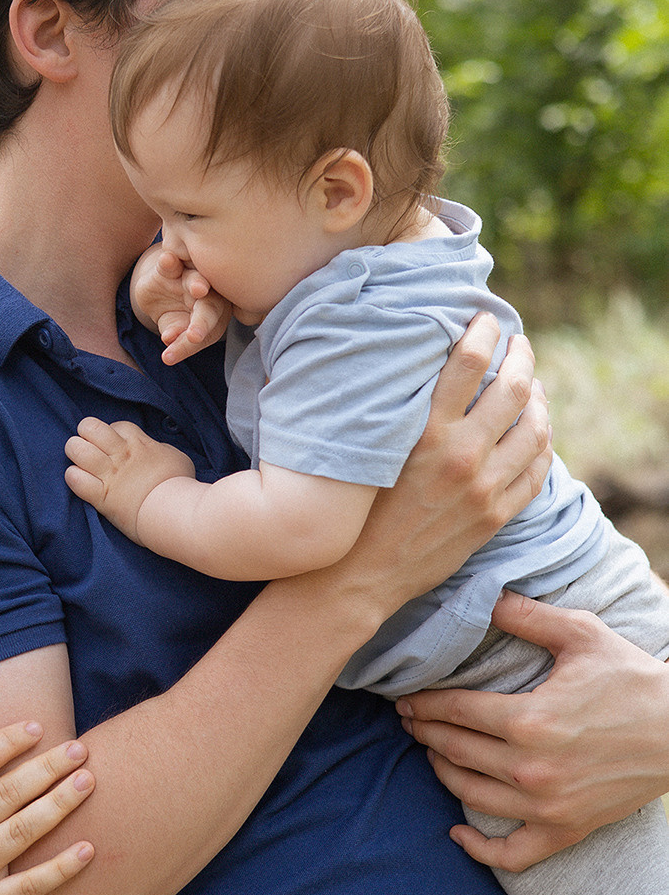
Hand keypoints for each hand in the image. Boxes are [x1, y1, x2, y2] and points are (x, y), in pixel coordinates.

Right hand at [0, 722, 94, 894]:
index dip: (5, 741)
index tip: (35, 727)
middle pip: (6, 793)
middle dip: (47, 766)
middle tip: (79, 748)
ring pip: (23, 831)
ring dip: (60, 803)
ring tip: (88, 781)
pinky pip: (30, 886)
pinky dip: (61, 869)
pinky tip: (88, 849)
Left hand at [64, 416, 195, 540]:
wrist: (176, 511)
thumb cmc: (180, 485)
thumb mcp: (176, 457)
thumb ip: (159, 450)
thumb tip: (154, 450)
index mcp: (138, 442)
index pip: (115, 425)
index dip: (112, 434)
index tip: (116, 446)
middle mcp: (120, 454)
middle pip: (89, 427)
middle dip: (85, 435)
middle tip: (91, 449)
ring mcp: (109, 474)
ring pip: (76, 449)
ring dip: (75, 454)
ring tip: (82, 464)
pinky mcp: (101, 496)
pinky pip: (74, 479)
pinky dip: (74, 478)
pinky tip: (80, 482)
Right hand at [131, 246, 231, 364]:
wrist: (158, 293)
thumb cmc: (174, 316)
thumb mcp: (173, 328)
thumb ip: (175, 334)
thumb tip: (169, 339)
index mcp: (215, 316)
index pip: (207, 332)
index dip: (195, 342)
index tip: (188, 347)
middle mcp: (209, 294)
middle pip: (210, 307)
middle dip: (202, 322)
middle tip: (194, 336)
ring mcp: (190, 277)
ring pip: (196, 280)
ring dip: (197, 283)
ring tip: (199, 289)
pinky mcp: (171, 264)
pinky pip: (173, 262)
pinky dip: (170, 261)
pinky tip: (167, 260)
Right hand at [337, 315, 551, 618]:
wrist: (357, 574)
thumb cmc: (351, 504)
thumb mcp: (368, 446)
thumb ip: (397, 407)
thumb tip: (414, 363)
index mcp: (425, 431)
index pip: (469, 361)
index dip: (483, 331)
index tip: (485, 319)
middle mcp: (461, 456)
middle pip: (514, 388)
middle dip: (521, 356)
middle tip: (518, 344)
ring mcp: (483, 488)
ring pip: (535, 428)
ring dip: (539, 398)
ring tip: (533, 385)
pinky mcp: (494, 516)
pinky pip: (536, 471)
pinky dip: (543, 443)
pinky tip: (536, 431)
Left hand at [397, 591, 668, 867]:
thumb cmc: (634, 680)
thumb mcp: (583, 635)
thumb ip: (527, 616)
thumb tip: (484, 595)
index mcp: (529, 720)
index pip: (454, 711)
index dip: (423, 703)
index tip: (406, 698)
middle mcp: (531, 769)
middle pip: (455, 750)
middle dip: (424, 732)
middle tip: (409, 720)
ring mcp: (547, 806)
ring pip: (470, 795)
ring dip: (442, 772)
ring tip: (432, 752)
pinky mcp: (567, 830)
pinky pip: (513, 854)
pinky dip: (480, 849)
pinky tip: (458, 833)